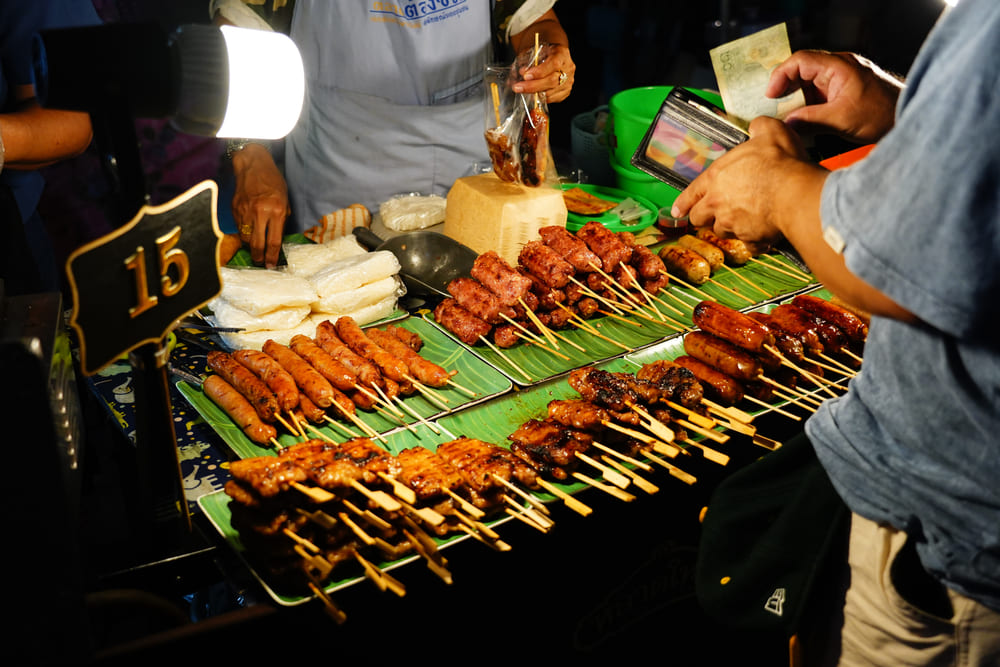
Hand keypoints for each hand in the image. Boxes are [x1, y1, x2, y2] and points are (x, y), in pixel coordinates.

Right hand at [231, 143, 289, 267]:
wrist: (253, 166)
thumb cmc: (273, 181)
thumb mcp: (285, 200)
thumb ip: (282, 219)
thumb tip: (277, 239)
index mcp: (276, 211)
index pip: (274, 241)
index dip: (272, 256)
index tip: (272, 265)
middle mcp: (260, 213)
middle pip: (257, 244)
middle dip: (259, 257)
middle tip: (261, 263)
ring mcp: (245, 212)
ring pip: (245, 238)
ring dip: (250, 247)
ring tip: (255, 250)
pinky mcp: (235, 209)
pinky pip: (239, 228)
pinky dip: (244, 234)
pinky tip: (249, 234)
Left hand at [512, 43, 574, 102]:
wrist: (553, 55)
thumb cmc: (543, 53)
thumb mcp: (535, 50)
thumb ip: (527, 60)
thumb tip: (518, 74)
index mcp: (562, 54)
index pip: (554, 64)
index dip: (539, 72)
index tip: (525, 75)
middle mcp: (568, 68)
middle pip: (552, 81)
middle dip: (533, 86)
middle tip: (518, 87)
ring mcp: (569, 81)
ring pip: (551, 92)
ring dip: (534, 94)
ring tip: (522, 91)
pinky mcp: (566, 91)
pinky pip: (553, 99)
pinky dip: (541, 98)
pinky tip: (532, 94)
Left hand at [672, 116, 823, 242]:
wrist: (795, 193)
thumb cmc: (780, 162)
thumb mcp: (769, 132)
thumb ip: (758, 128)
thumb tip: (757, 127)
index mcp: (716, 177)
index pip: (691, 192)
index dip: (684, 202)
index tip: (677, 211)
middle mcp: (718, 203)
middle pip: (699, 218)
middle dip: (705, 217)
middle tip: (715, 214)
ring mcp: (732, 223)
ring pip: (722, 231)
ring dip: (730, 228)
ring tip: (744, 220)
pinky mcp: (749, 238)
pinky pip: (748, 244)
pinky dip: (754, 241)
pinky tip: (763, 235)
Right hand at [767, 50, 902, 143]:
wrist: (908, 118)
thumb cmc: (884, 113)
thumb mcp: (842, 120)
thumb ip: (810, 121)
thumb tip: (786, 124)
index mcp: (839, 66)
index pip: (800, 60)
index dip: (781, 75)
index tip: (771, 94)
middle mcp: (839, 67)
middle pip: (801, 70)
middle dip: (785, 88)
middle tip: (773, 106)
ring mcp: (842, 78)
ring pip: (808, 83)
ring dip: (795, 98)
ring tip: (786, 115)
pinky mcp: (843, 91)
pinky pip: (818, 93)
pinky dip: (806, 104)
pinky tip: (802, 118)